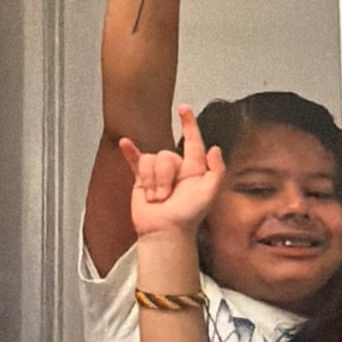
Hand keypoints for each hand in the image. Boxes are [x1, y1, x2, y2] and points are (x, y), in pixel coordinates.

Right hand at [118, 104, 224, 236]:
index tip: (183, 109)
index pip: (192, 141)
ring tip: (157, 199)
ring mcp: (158, 172)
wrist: (165, 232)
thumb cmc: (188, 215)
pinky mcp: (142, 180)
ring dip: (152, 182)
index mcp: (194, 168)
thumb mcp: (210, 193)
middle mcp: (176, 167)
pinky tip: (125, 143)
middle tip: (166, 197)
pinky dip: (130, 152)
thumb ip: (216, 170)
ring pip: (150, 160)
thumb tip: (215, 148)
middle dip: (164, 176)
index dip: (189, 124)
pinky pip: (135, 161)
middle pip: (166, 154)